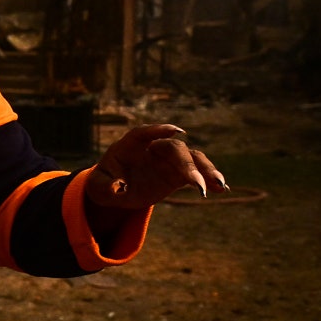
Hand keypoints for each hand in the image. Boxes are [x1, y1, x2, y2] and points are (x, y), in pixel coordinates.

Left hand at [86, 123, 229, 211]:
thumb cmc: (104, 183)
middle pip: (175, 149)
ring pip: (192, 159)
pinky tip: (223, 190)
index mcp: (131, 145)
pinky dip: (209, 181)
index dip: (159, 130)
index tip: (176, 131)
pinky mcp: (178, 174)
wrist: (115, 190)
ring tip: (219, 185)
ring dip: (206, 170)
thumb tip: (119, 189)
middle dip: (187, 164)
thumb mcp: (98, 187)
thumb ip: (106, 186)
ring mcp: (169, 160)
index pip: (144, 133)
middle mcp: (154, 148)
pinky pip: (197, 174)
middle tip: (196, 183)